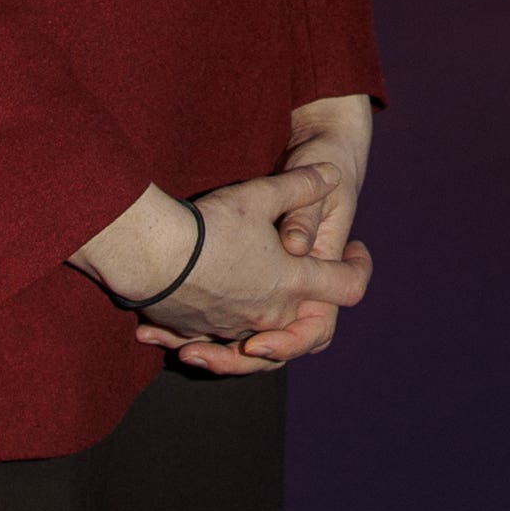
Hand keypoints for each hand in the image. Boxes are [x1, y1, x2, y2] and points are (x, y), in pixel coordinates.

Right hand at [164, 95, 377, 366]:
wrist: (150, 257)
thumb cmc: (210, 225)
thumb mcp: (261, 195)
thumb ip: (301, 185)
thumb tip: (331, 173)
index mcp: (292, 283)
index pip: (348, 287)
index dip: (359, 268)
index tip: (355, 250)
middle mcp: (269, 315)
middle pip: (303, 317)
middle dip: (305, 294)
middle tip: (294, 262)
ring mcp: (233, 328)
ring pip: (257, 330)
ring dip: (258, 310)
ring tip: (244, 278)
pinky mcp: (199, 333)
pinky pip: (215, 337)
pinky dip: (214, 322)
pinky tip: (214, 285)